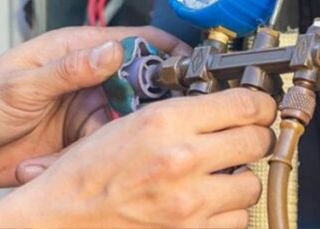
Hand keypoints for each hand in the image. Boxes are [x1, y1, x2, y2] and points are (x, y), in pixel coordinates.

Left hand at [0, 26, 189, 186]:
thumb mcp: (23, 86)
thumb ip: (69, 70)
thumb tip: (111, 50)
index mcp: (74, 51)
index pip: (133, 40)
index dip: (165, 49)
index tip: (192, 63)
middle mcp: (86, 78)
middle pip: (140, 82)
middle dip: (154, 99)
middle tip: (166, 116)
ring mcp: (84, 109)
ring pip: (127, 120)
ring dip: (122, 135)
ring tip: (108, 144)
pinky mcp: (78, 140)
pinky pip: (106, 147)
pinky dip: (98, 157)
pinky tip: (74, 161)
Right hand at [0, 89, 276, 227]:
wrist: (58, 221)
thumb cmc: (83, 176)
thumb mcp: (128, 124)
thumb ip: (179, 114)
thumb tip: (224, 106)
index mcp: (164, 123)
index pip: (245, 104)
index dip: (261, 104)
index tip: (261, 107)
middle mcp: (181, 159)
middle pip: (258, 140)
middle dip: (257, 138)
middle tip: (248, 139)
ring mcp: (189, 202)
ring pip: (253, 184)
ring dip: (242, 179)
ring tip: (223, 176)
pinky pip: (238, 220)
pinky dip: (229, 212)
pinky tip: (211, 204)